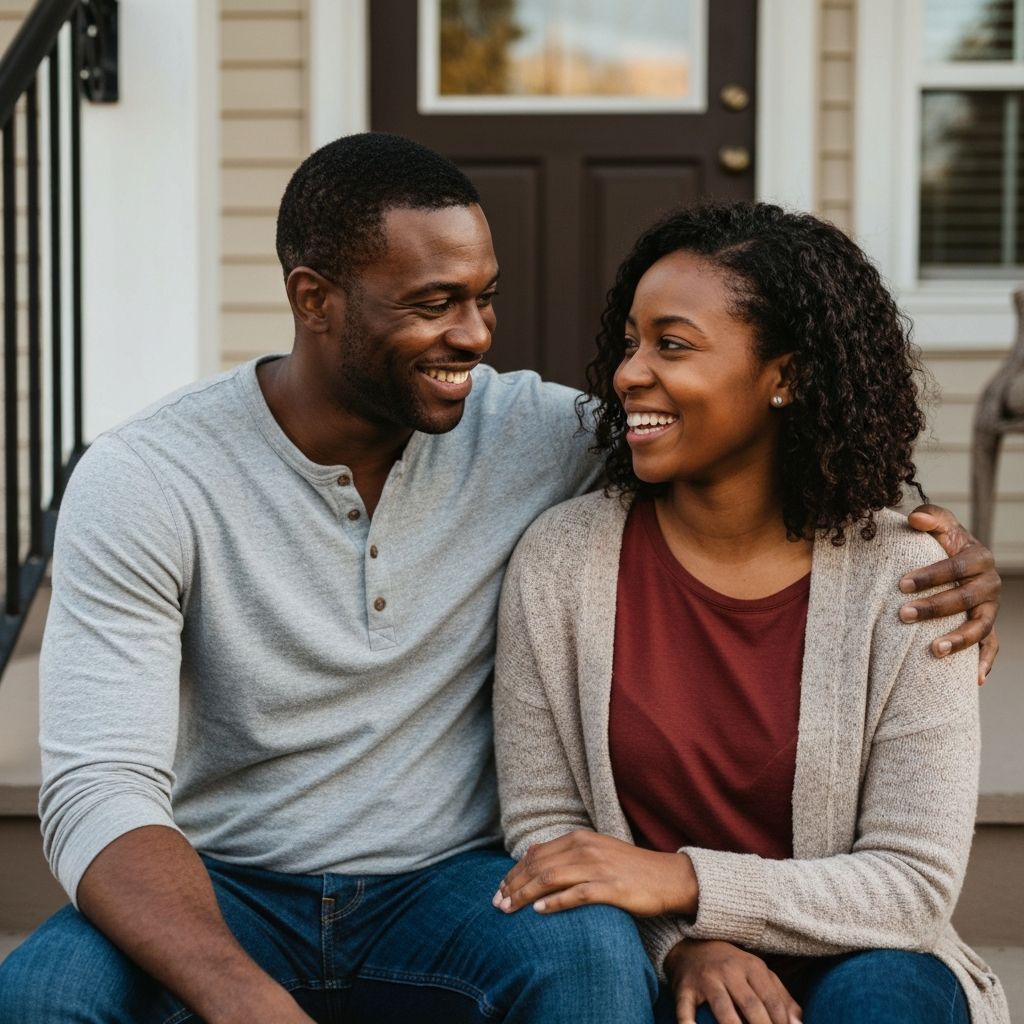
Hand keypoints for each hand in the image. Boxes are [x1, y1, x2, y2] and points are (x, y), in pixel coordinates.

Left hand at [493, 830, 697, 916]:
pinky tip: (539, 911)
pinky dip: (555, 902)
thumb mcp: (595, 852)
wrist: (668, 877)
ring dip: (525, 894)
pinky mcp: (611, 888)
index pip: (536, 854)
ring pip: (551, 878)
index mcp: (579, 839)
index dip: (514, 872)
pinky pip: (577, 894)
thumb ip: (566, 853)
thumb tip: (532, 855)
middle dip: (513, 885)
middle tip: (497, 904)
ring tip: (509, 909)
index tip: (499, 889)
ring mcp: (598, 868)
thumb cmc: (628, 869)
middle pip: (538, 866)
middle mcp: (585, 849)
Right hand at [664, 939, 800, 1023]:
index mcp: (752, 966)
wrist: (691, 946)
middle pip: (751, 1006)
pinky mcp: (685, 988)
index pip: (772, 1001)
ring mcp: (706, 979)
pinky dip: (688, 1023)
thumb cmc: (732, 967)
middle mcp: (729, 970)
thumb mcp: (758, 973)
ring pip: (723, 1010)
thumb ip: (781, 997)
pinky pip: (686, 1008)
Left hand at [900, 504, 999, 683]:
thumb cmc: (943, 541)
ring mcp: (990, 608)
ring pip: (981, 627)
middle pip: (965, 599)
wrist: (957, 559)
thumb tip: (914, 518)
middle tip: (903, 615)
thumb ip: (929, 517)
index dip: (930, 576)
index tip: (902, 584)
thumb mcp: (939, 524)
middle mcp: (990, 584)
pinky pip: (992, 647)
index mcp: (980, 558)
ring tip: (933, 650)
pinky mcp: (988, 627)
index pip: (956, 568)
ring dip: (959, 640)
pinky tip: (974, 679)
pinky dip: (986, 663)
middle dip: (934, 608)